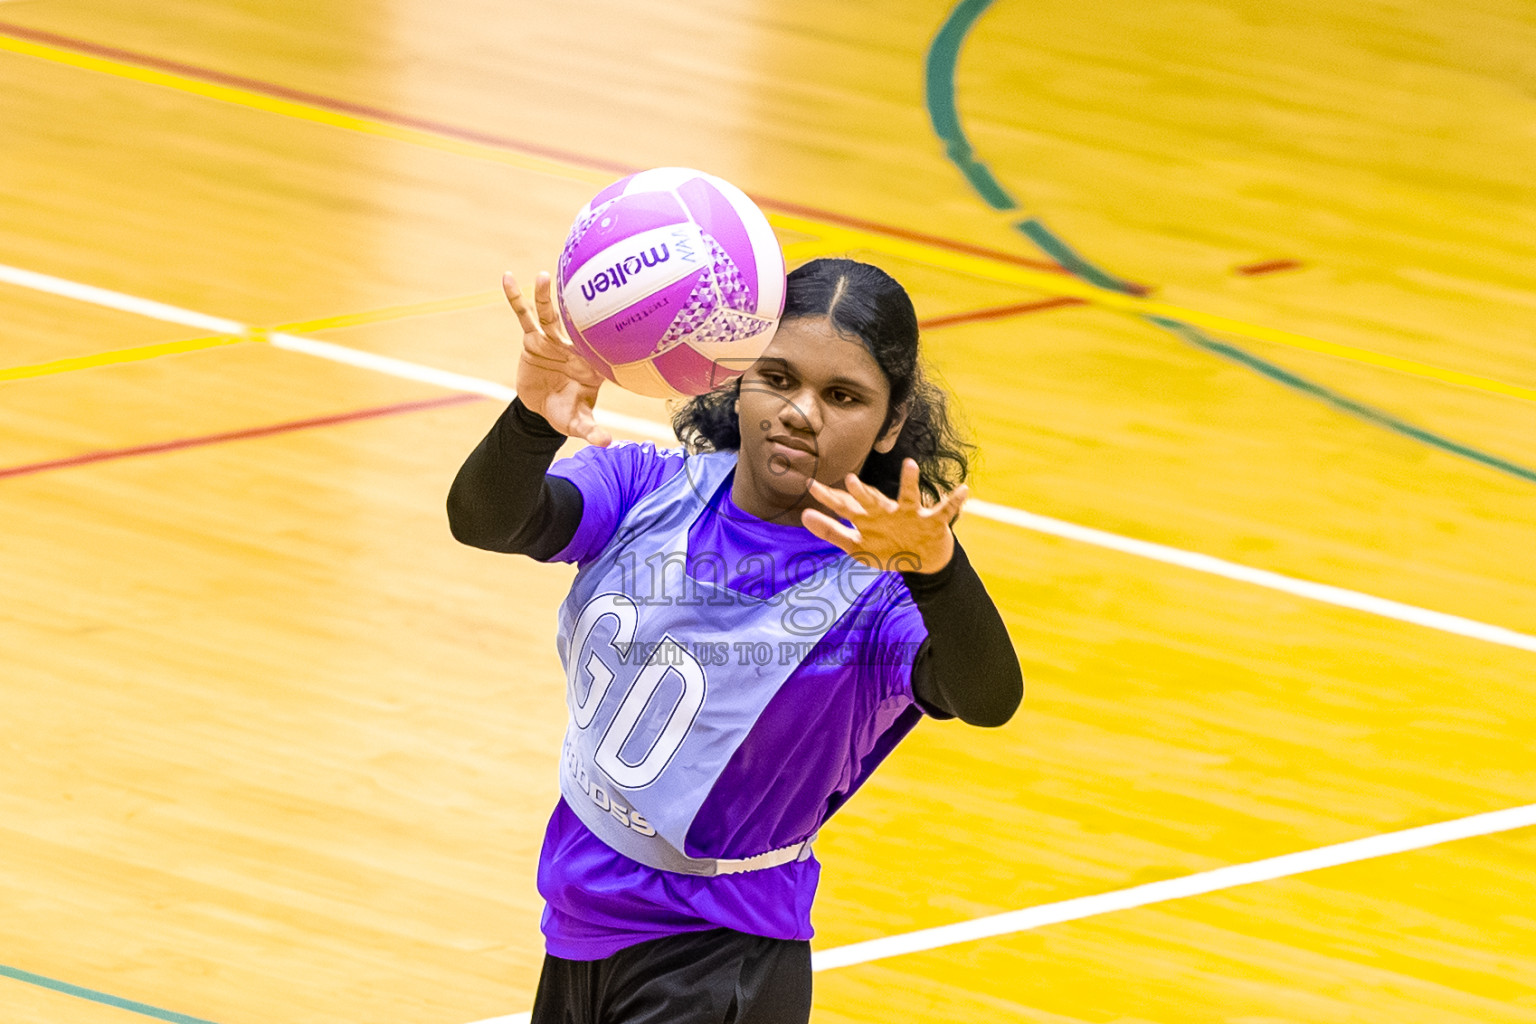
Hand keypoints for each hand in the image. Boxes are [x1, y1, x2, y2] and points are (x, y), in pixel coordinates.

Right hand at [505, 270, 611, 447]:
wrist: (543, 410)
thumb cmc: (567, 413)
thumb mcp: (578, 423)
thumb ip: (591, 430)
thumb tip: (606, 443)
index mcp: (590, 362)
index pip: (601, 345)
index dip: (606, 331)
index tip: (614, 315)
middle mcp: (573, 346)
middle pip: (575, 323)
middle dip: (577, 305)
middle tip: (584, 284)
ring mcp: (552, 341)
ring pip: (549, 315)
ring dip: (545, 297)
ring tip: (543, 276)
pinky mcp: (532, 340)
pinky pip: (523, 317)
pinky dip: (515, 298)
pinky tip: (506, 278)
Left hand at [801, 459, 968, 573]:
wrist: (924, 560)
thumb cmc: (888, 549)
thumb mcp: (857, 547)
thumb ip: (831, 531)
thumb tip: (804, 515)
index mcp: (868, 518)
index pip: (845, 506)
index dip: (829, 498)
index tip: (810, 485)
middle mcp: (887, 512)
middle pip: (873, 500)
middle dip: (863, 492)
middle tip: (849, 480)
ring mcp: (911, 515)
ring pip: (909, 497)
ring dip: (909, 483)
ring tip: (910, 465)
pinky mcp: (932, 522)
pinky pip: (944, 510)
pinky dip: (954, 501)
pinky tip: (962, 489)